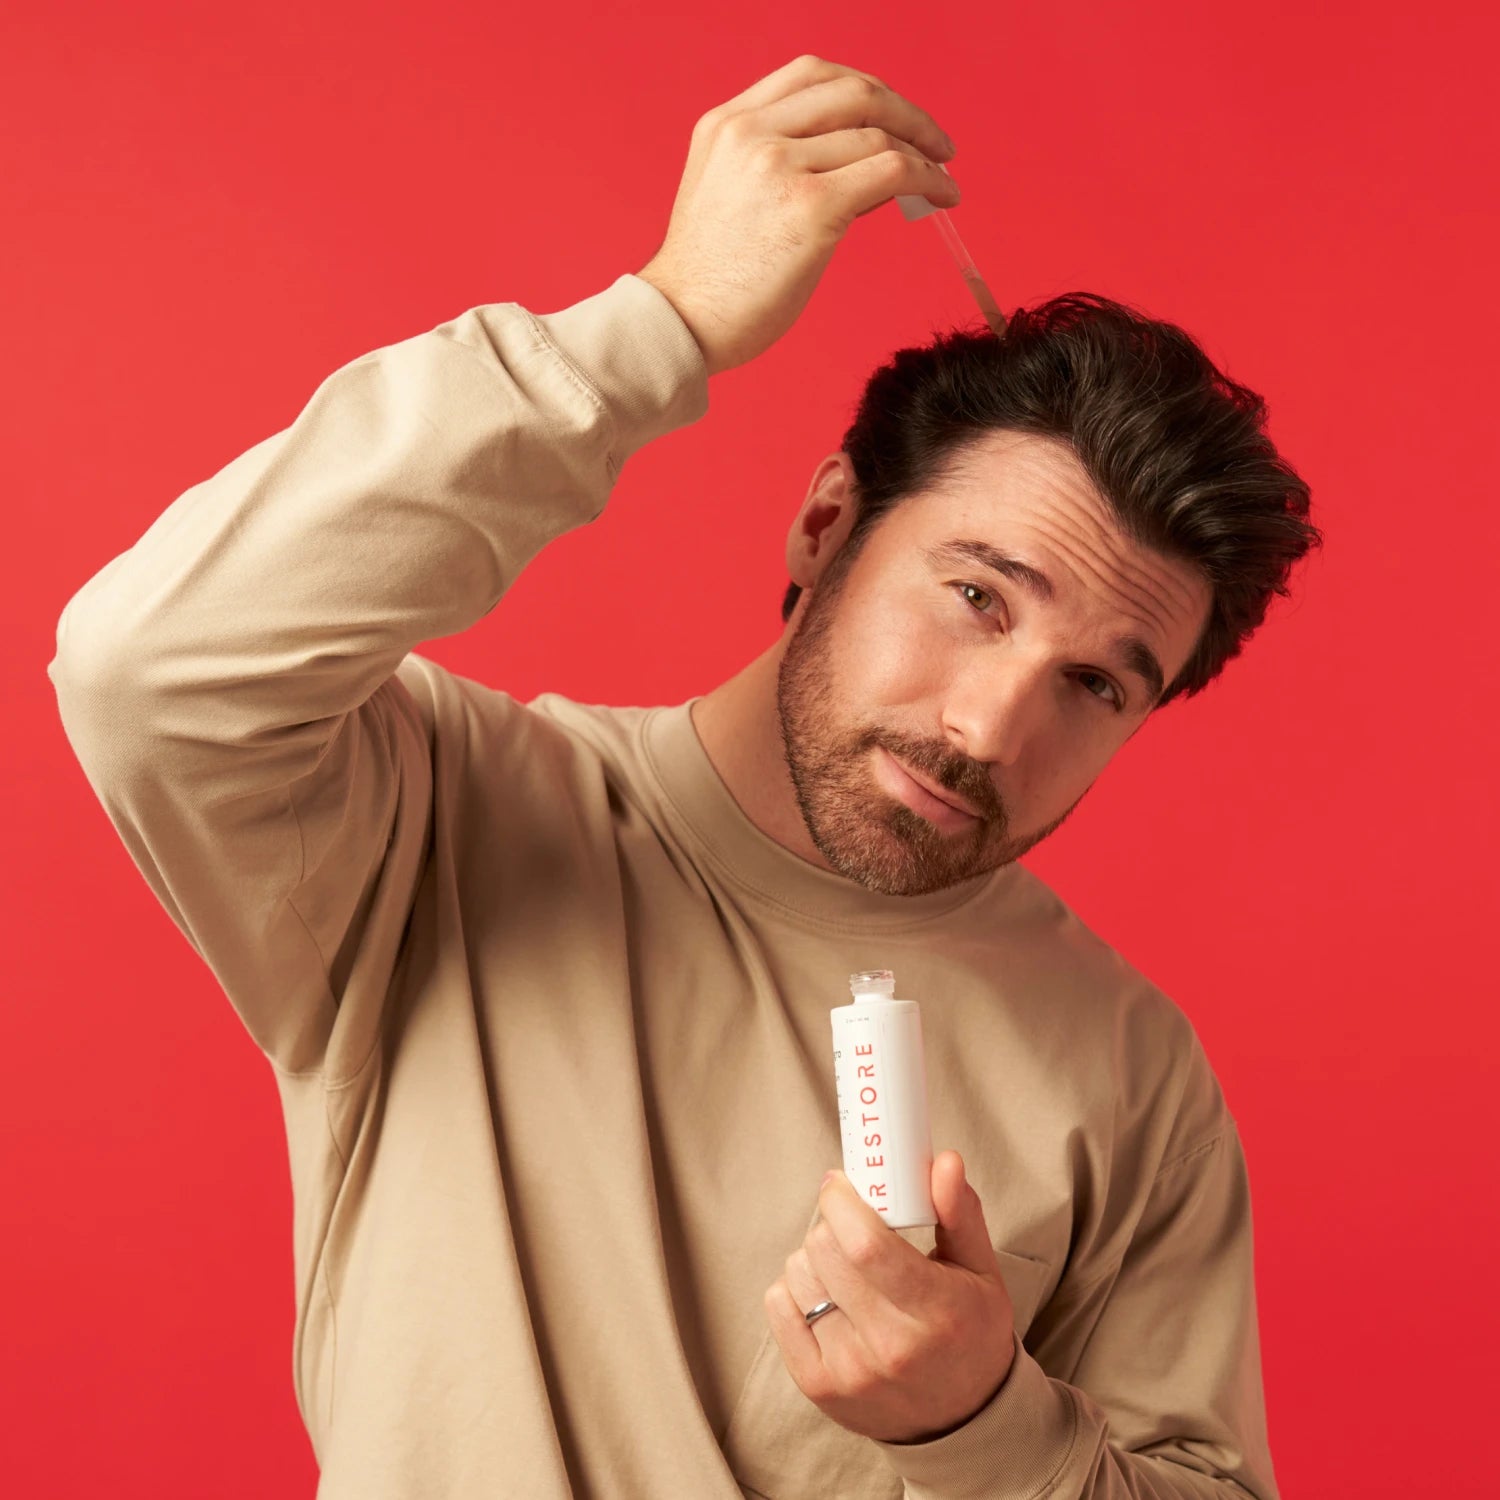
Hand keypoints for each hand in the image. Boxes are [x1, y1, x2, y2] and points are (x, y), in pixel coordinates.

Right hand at [638, 53, 958, 377]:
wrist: (681, 324)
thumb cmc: (709, 282)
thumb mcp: (727, 195)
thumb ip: (776, 166)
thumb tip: (858, 166)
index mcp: (728, 123)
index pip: (812, 75)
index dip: (865, 89)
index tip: (893, 114)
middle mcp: (753, 132)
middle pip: (853, 92)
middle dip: (905, 112)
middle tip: (935, 142)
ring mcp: (782, 165)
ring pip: (878, 134)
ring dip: (924, 152)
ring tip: (942, 178)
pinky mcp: (812, 206)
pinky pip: (890, 171)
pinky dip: (927, 178)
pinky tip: (942, 194)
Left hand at [763, 1151, 1015, 1443]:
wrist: (959, 1422)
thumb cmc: (970, 1333)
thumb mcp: (981, 1272)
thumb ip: (960, 1213)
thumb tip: (946, 1161)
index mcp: (936, 1313)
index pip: (865, 1244)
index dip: (842, 1201)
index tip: (842, 1183)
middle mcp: (889, 1347)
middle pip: (824, 1251)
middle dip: (832, 1222)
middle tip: (852, 1224)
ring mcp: (847, 1371)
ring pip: (798, 1273)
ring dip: (815, 1256)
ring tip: (847, 1268)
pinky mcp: (816, 1385)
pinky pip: (778, 1306)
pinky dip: (796, 1287)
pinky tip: (828, 1293)